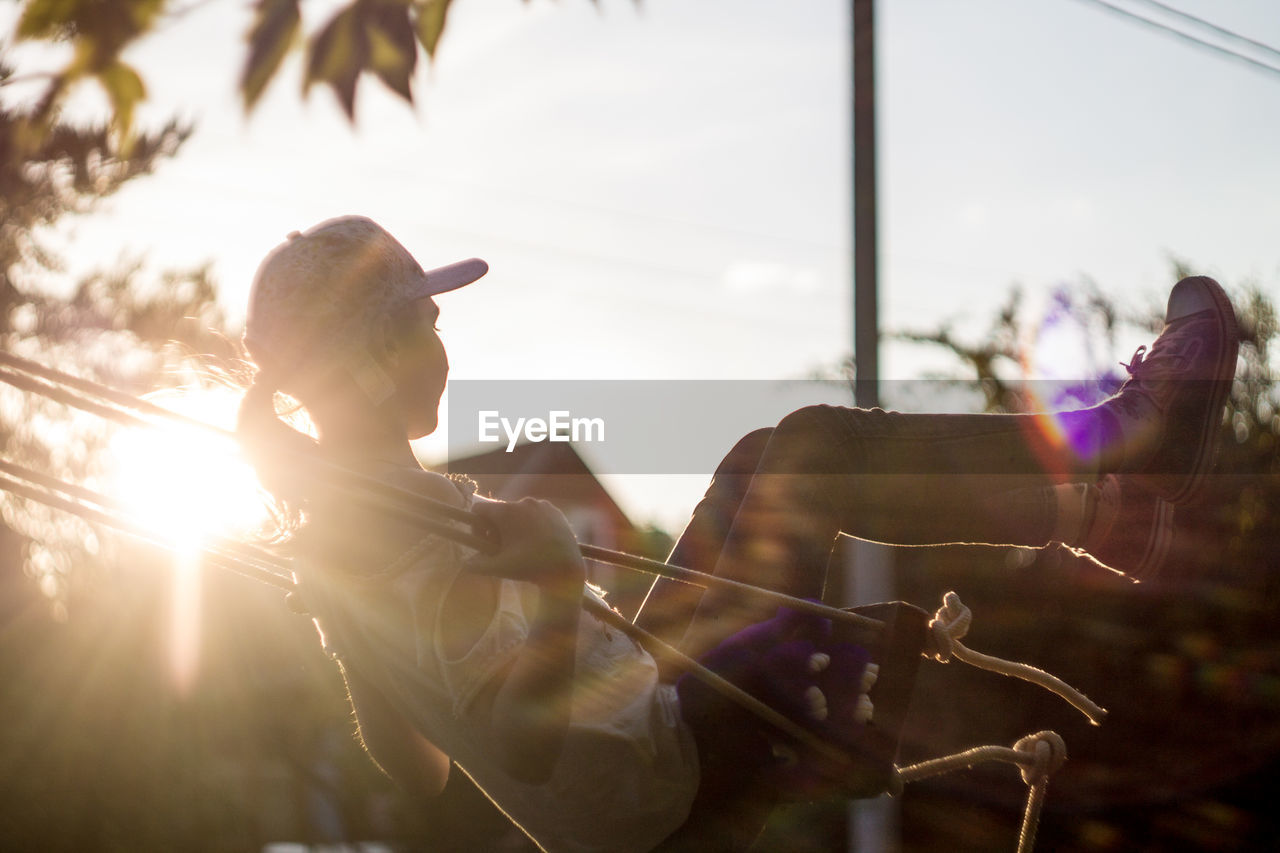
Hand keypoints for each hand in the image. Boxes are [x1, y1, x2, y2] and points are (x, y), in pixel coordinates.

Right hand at [462, 498, 584, 591]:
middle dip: (497, 527)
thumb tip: (464, 565)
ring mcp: (541, 505)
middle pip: (500, 511)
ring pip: (519, 512)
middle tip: (503, 547)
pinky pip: (536, 514)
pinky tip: (537, 541)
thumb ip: (477, 565)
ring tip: (521, 546)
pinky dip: (532, 524)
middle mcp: (523, 503)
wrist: (565, 569)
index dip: (477, 525)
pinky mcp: (555, 511)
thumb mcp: (500, 568)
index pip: (480, 509)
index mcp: (507, 511)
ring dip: (515, 525)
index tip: (485, 541)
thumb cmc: (530, 567)